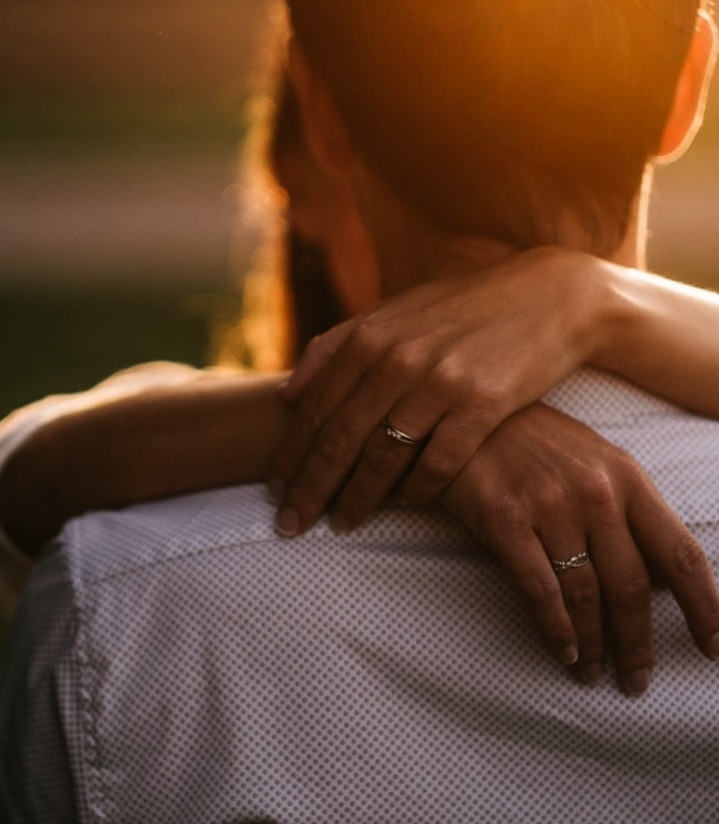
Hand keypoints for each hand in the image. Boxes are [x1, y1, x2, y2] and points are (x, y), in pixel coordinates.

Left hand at [270, 247, 604, 533]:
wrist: (548, 297)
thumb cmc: (463, 309)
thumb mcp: (397, 312)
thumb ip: (339, 347)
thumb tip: (286, 394)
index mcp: (371, 336)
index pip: (316, 409)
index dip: (290, 455)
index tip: (275, 491)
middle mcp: (398, 358)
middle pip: (340, 439)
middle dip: (310, 488)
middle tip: (290, 526)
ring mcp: (441, 382)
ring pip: (383, 457)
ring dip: (357, 498)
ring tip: (340, 524)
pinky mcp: (484, 404)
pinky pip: (439, 462)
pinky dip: (417, 490)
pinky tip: (403, 505)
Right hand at [442, 403, 718, 693]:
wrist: (469, 414)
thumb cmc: (538, 443)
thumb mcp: (598, 464)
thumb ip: (631, 516)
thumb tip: (665, 582)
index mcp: (628, 478)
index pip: (680, 553)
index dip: (704, 606)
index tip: (714, 646)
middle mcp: (596, 493)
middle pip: (633, 587)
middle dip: (639, 644)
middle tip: (637, 680)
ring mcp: (550, 506)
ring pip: (586, 596)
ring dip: (595, 645)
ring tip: (594, 673)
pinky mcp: (505, 520)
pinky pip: (540, 590)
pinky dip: (555, 630)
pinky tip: (564, 651)